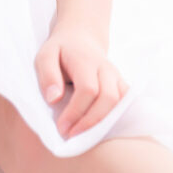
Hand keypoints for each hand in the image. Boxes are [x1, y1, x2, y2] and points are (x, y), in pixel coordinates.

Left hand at [34, 23, 128, 138]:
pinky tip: (102, 129)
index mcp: (85, 60)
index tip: (62, 127)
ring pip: (121, 102)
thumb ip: (48, 75)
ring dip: (105, 123)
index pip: (87, 89)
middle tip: (72, 135)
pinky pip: (127, 103)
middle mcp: (105, 68)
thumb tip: (54, 99)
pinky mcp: (121, 84)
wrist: (80, 37)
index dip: (76, 111)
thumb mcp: (45, 55)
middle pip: (108, 98)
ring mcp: (116, 76)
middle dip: (91, 121)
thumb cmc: (60, 50)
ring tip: (85, 135)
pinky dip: (118, 118)